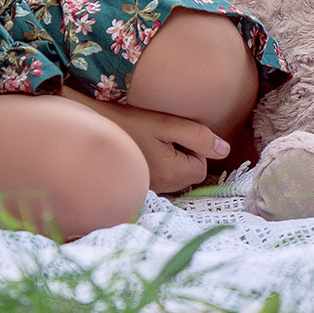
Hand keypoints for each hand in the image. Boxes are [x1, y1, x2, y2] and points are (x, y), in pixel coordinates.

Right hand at [67, 94, 229, 194]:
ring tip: (148, 142)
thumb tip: (224, 150)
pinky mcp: (136, 187)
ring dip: (169, 160)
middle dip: (182, 154)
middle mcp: (160, 188)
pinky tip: (140, 151)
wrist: (90, 127)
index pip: (201, 166)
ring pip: (173, 177)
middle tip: (160, 136)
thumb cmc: (128, 122)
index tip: (173, 134)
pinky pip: (158, 179)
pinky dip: (155, 166)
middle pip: (188, 174)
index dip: (193, 147)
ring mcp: (147, 190)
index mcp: (171, 174)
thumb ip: (198, 136)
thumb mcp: (166, 123)